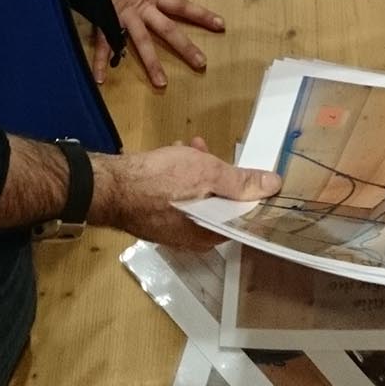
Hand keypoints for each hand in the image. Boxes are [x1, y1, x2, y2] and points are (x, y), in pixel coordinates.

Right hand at [90, 136, 280, 249]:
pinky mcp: (155, 218)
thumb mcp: (207, 174)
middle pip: (218, 204)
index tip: (246, 170)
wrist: (110, 187)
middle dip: (218, 173)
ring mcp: (171, 229)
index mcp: (208, 236)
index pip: (241, 218)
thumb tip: (274, 184)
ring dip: (197, 170)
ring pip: (196, 197)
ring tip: (189, 147)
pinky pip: (176, 198)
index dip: (247, 192)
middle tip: (209, 151)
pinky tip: (172, 154)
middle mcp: (191, 239)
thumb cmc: (159, 182)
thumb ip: (240, 182)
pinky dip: (179, 177)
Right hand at [92, 0, 223, 88]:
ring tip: (162, 83)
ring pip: (142, 42)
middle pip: (168, 30)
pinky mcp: (105, 15)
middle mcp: (142, 5)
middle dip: (185, 47)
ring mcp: (124, 12)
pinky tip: (100, 79)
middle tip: (202, 64)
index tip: (221, 26)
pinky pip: (103, 42)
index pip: (183, 6)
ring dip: (152, 64)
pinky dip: (100, 61)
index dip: (202, 16)